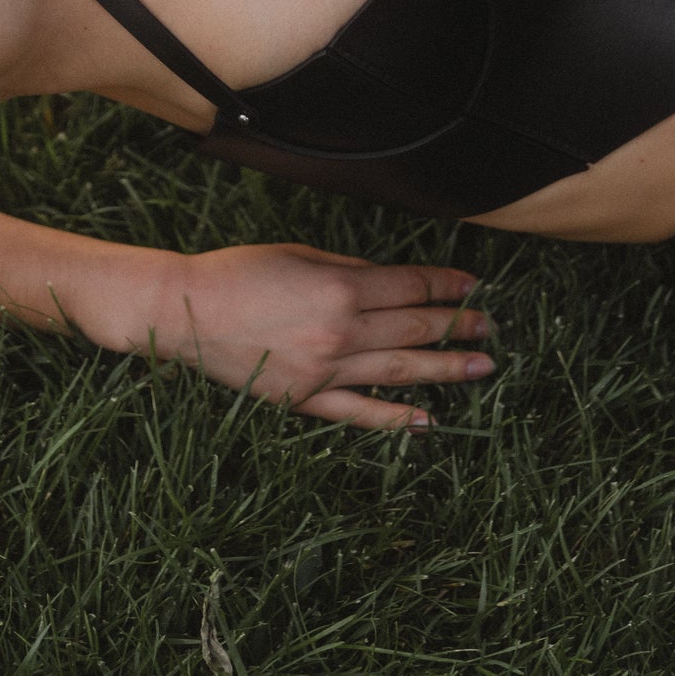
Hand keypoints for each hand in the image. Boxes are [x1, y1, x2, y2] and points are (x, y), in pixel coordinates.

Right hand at [149, 242, 493, 430]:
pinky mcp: (305, 400)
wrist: (185, 313)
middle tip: (489, 326)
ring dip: (444, 368)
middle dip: (456, 324)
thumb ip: (349, 269)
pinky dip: (395, 418)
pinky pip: (359, 412)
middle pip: (414, 328)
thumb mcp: (300, 254)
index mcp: (340, 289)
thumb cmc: (238, 273)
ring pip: (399, 370)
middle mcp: (340, 332)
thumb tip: (391, 281)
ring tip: (481, 368)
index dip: (445, 284)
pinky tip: (427, 421)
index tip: (471, 283)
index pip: (409, 287)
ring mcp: (325, 371)